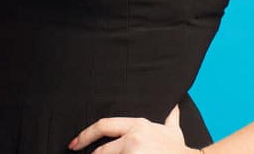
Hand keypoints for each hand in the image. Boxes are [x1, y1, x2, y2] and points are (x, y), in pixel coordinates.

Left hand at [69, 105, 199, 152]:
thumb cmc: (179, 150)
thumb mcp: (173, 130)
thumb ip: (170, 117)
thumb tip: (175, 105)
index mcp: (137, 125)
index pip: (103, 125)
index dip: (85, 135)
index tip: (73, 144)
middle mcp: (133, 137)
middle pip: (102, 151)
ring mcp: (133, 151)